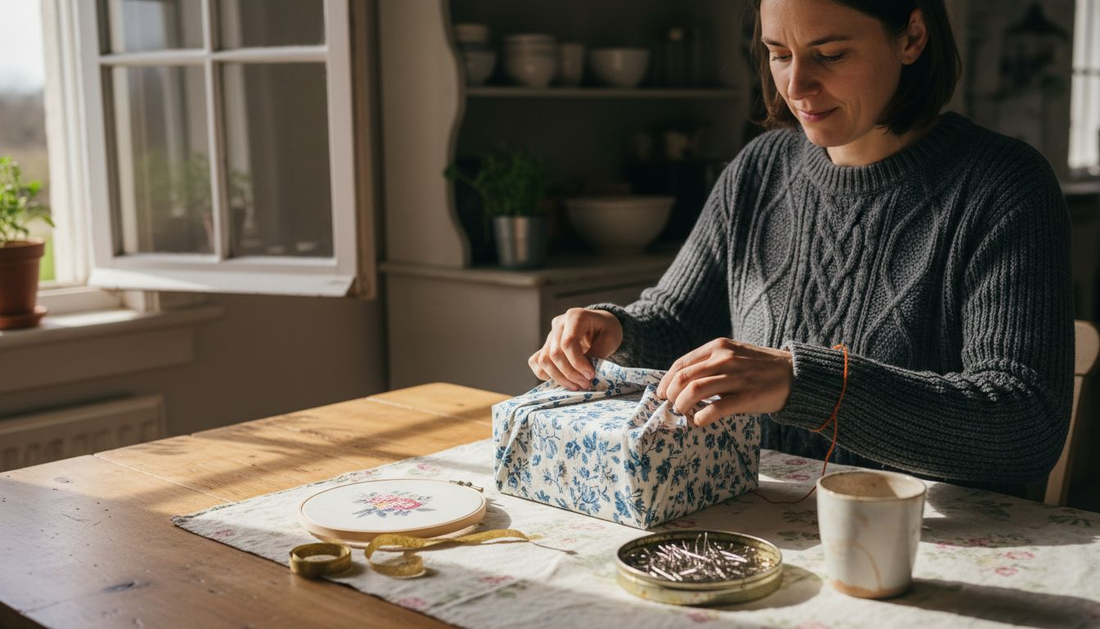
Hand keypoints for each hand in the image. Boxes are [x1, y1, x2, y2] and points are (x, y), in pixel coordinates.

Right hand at [529, 308, 622, 389]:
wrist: (600, 325)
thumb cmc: (606, 330)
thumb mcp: (610, 338)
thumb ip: (598, 353)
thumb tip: (584, 372)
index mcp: (575, 317)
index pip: (568, 343)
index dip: (577, 363)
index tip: (590, 375)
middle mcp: (558, 324)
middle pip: (555, 354)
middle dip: (570, 373)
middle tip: (585, 384)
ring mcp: (550, 335)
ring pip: (544, 360)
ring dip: (559, 378)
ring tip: (576, 385)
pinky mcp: (545, 346)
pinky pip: (536, 361)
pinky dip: (545, 374)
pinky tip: (562, 379)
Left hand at [656, 338, 792, 425]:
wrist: (795, 375)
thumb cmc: (760, 368)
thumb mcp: (734, 354)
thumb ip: (710, 362)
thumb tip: (681, 381)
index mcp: (718, 347)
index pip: (681, 364)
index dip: (666, 381)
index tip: (661, 394)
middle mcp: (725, 359)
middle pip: (683, 378)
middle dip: (671, 395)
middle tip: (672, 406)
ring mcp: (736, 377)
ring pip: (694, 391)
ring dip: (682, 406)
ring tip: (683, 413)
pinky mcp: (747, 397)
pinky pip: (716, 408)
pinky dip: (701, 417)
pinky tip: (699, 421)